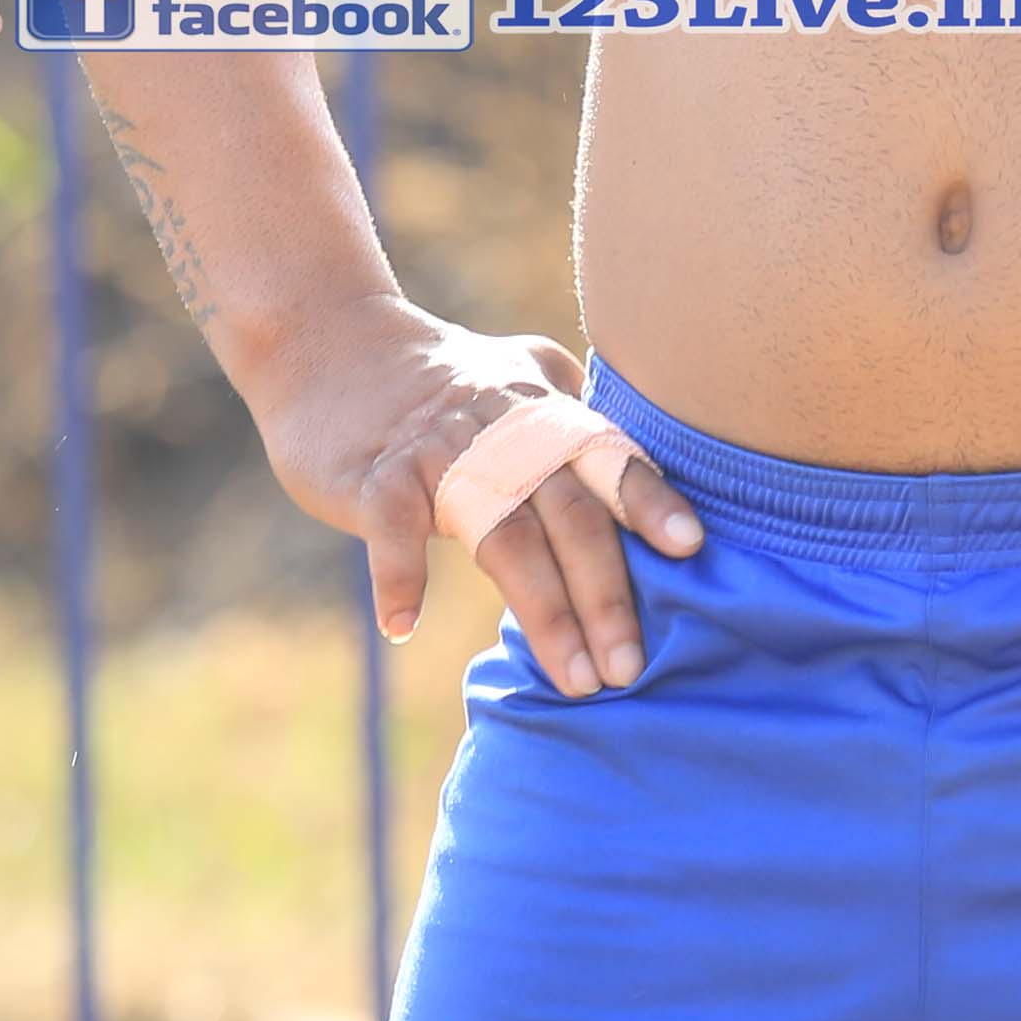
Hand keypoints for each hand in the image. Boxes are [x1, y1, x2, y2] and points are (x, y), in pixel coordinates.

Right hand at [235, 293, 702, 699]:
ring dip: (542, 609)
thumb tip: (636, 475)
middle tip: (629, 668)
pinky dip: (397, 574)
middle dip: (605, 594)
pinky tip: (404, 623)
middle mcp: (501, 429)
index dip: (649, 499)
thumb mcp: (518, 376)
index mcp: (542, 412)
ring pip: (501, 534)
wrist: (329, 341)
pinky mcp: (373, 476)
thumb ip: (574, 417)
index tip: (691, 547)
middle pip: (567, 514)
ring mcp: (437, 452)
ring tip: (573, 679)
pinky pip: (390, 528)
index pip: (608, 456)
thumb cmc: (438, 380)